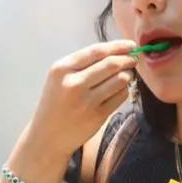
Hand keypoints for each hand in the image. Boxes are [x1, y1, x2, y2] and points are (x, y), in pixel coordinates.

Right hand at [25, 40, 137, 159]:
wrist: (47, 136)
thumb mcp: (59, 78)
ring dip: (128, 75)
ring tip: (126, 76)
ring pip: (120, 80)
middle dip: (127, 59)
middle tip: (134, 59)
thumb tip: (116, 52)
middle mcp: (74, 83)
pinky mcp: (98, 115)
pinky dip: (124, 91)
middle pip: (111, 64)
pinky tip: (119, 91)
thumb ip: (82, 64)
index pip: (96, 51)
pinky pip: (120, 96)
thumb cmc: (55, 103)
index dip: (117, 46)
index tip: (131, 45)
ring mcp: (86, 100)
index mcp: (62, 69)